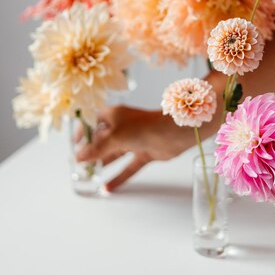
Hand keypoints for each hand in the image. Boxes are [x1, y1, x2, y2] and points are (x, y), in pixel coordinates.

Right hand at [76, 105, 194, 191]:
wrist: (173, 133)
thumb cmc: (144, 127)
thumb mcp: (115, 137)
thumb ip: (96, 148)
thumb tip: (79, 156)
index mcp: (114, 115)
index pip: (94, 120)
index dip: (84, 130)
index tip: (75, 144)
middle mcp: (123, 125)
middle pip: (103, 138)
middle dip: (92, 152)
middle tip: (80, 166)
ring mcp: (135, 139)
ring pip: (115, 153)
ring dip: (104, 164)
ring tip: (90, 177)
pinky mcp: (145, 151)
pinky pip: (128, 166)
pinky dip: (119, 176)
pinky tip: (108, 187)